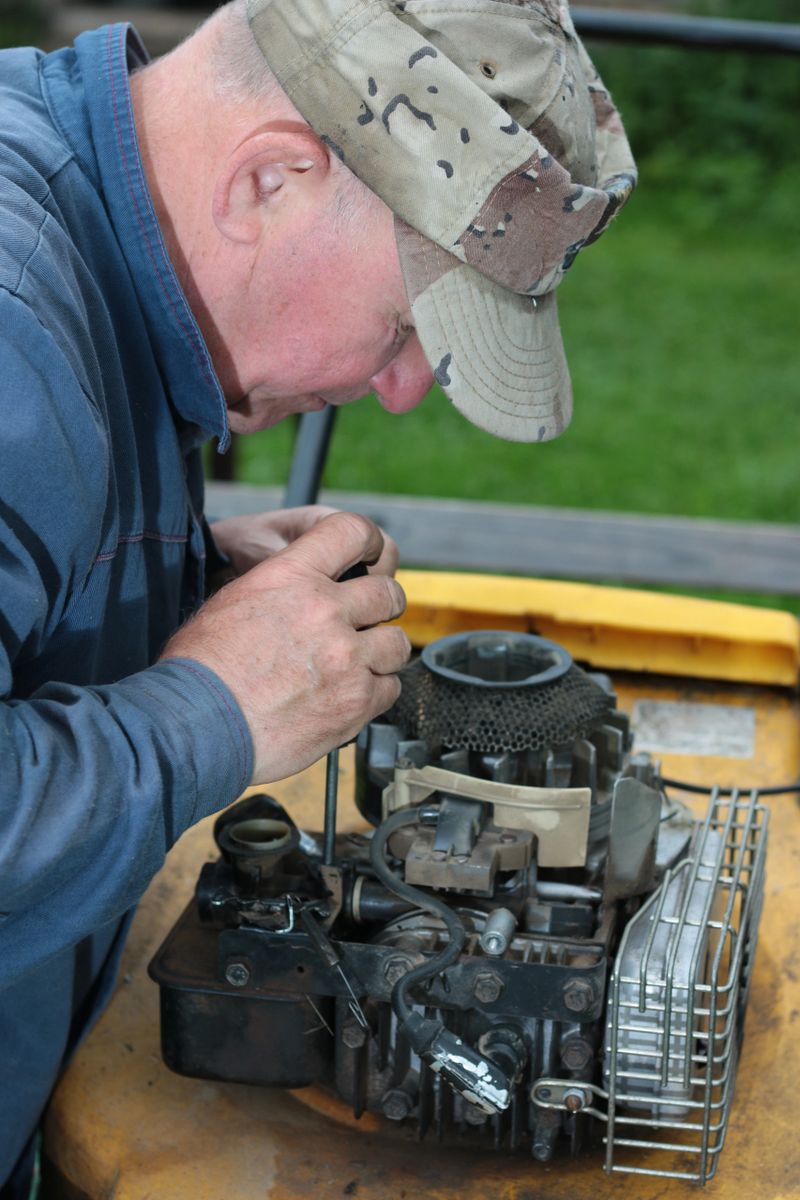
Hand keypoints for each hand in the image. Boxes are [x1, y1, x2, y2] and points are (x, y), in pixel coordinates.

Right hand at [161, 512, 409, 783]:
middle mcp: (326, 610)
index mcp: (292, 576)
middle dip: (383, 605)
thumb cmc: (199, 669)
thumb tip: (291, 596)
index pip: (352, 531)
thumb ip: (275, 591)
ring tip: (361, 665)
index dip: (371, 541)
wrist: (197, 725)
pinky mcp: (356, 702)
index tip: (373, 555)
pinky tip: (351, 697)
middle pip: (388, 593)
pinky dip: (375, 693)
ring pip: (396, 644)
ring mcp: (347, 657)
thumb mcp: (229, 603)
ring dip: (382, 653)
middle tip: (370, 620)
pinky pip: (390, 689)